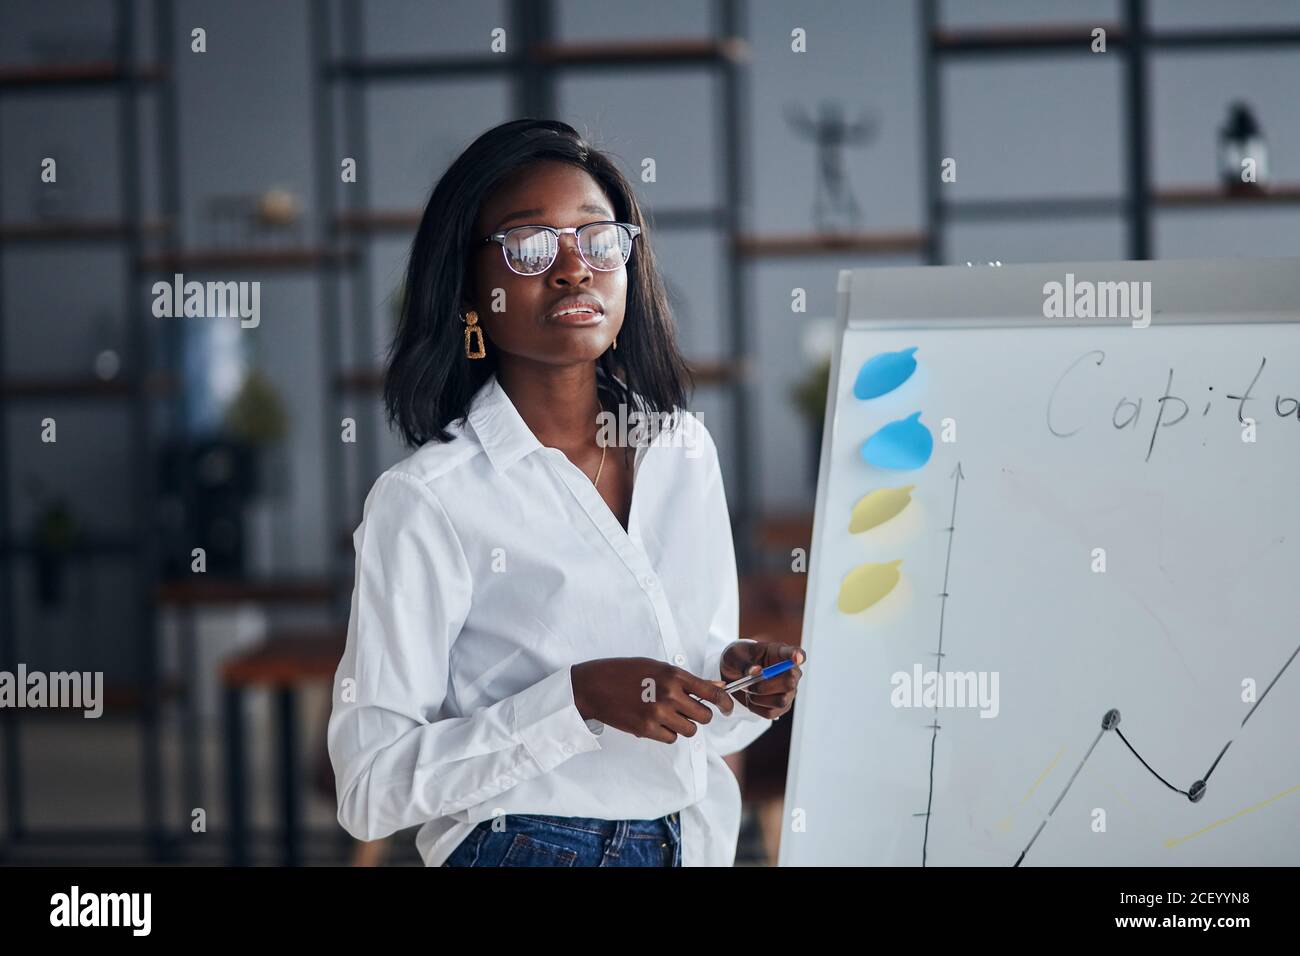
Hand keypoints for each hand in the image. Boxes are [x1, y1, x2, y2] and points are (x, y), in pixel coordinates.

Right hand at [571, 657, 734, 744]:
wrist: (594, 685)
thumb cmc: (625, 672)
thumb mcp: (657, 667)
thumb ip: (686, 679)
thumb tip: (716, 688)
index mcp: (674, 674)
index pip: (712, 692)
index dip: (724, 703)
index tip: (727, 708)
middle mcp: (669, 693)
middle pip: (704, 716)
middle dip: (699, 715)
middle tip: (687, 711)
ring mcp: (658, 712)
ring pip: (690, 730)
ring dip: (683, 726)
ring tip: (668, 716)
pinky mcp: (647, 729)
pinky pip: (671, 739)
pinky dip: (667, 734)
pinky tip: (654, 722)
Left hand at [720, 641, 804, 719]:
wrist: (733, 673)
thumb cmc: (739, 659)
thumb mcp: (735, 655)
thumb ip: (744, 663)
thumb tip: (756, 670)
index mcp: (780, 652)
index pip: (794, 652)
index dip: (798, 655)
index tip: (797, 658)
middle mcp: (790, 671)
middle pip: (790, 682)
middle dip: (766, 686)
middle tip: (750, 683)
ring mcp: (789, 690)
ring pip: (781, 701)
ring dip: (759, 698)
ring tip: (749, 690)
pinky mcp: (782, 706)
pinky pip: (771, 713)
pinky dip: (755, 708)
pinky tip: (751, 698)